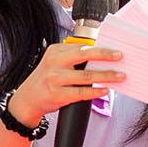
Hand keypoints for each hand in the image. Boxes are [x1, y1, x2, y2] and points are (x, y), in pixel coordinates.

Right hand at [8, 40, 124, 126]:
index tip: (115, 49)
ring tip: (119, 76)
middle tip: (120, 56)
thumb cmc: (45, 81)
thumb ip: (72, 58)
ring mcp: (55, 79)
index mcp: (55, 51)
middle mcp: (54, 62)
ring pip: (86, 76)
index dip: (100, 48)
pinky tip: (105, 90)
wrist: (27, 100)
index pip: (81, 46)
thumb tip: (100, 58)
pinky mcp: (57, 94)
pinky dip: (96, 91)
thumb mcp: (54, 63)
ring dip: (106, 76)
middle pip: (84, 55)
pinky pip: (82, 93)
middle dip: (105, 55)